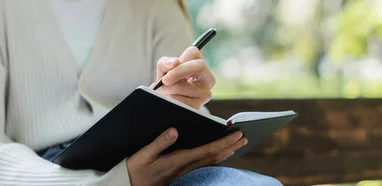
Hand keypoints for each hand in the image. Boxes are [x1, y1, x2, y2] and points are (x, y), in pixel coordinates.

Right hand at [127, 128, 246, 185]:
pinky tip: (221, 155)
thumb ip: (159, 143)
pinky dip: (216, 158)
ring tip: (238, 145)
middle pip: (214, 157)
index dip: (223, 142)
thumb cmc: (136, 170)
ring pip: (211, 162)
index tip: (236, 135)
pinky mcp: (182, 173)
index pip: (207, 151)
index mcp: (178, 160)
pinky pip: (205, 165)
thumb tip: (174, 130)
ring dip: (226, 152)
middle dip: (230, 146)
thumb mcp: (143, 156)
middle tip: (245, 137)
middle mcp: (186, 167)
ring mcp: (185, 172)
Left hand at [153, 46, 214, 108]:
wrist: (165, 103)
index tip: (169, 68)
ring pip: (187, 86)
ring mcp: (205, 92)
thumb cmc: (167, 84)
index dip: (180, 59)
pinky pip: (183, 101)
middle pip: (199, 65)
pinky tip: (171, 99)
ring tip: (164, 92)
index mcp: (198, 65)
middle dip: (178, 72)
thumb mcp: (163, 71)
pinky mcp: (198, 105)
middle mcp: (206, 77)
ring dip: (170, 89)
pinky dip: (172, 99)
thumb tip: (174, 62)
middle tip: (164, 81)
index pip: (194, 52)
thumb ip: (165, 63)